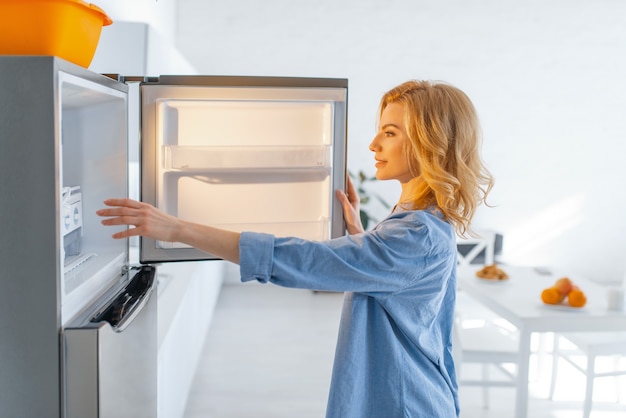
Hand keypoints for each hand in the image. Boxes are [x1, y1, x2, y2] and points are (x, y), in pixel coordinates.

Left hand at [97, 198, 241, 263]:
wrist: (178, 228)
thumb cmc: (168, 223)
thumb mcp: (154, 213)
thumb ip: (143, 212)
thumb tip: (133, 213)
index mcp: (145, 206)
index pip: (126, 201)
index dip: (115, 201)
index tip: (106, 202)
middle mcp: (143, 212)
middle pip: (122, 209)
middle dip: (109, 210)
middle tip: (99, 212)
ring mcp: (144, 220)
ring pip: (123, 219)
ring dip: (111, 221)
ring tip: (103, 222)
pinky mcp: (145, 230)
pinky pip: (130, 232)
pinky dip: (120, 234)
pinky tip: (115, 235)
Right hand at [335, 176, 364, 234]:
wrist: (354, 229)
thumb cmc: (353, 220)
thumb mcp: (347, 209)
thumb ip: (343, 199)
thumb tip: (339, 191)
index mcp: (355, 198)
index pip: (350, 186)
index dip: (348, 179)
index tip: (345, 172)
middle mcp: (353, 200)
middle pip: (347, 188)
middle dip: (343, 182)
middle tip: (339, 175)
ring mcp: (349, 203)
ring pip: (344, 193)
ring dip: (341, 189)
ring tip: (336, 183)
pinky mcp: (346, 207)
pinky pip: (342, 198)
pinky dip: (339, 195)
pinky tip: (335, 195)